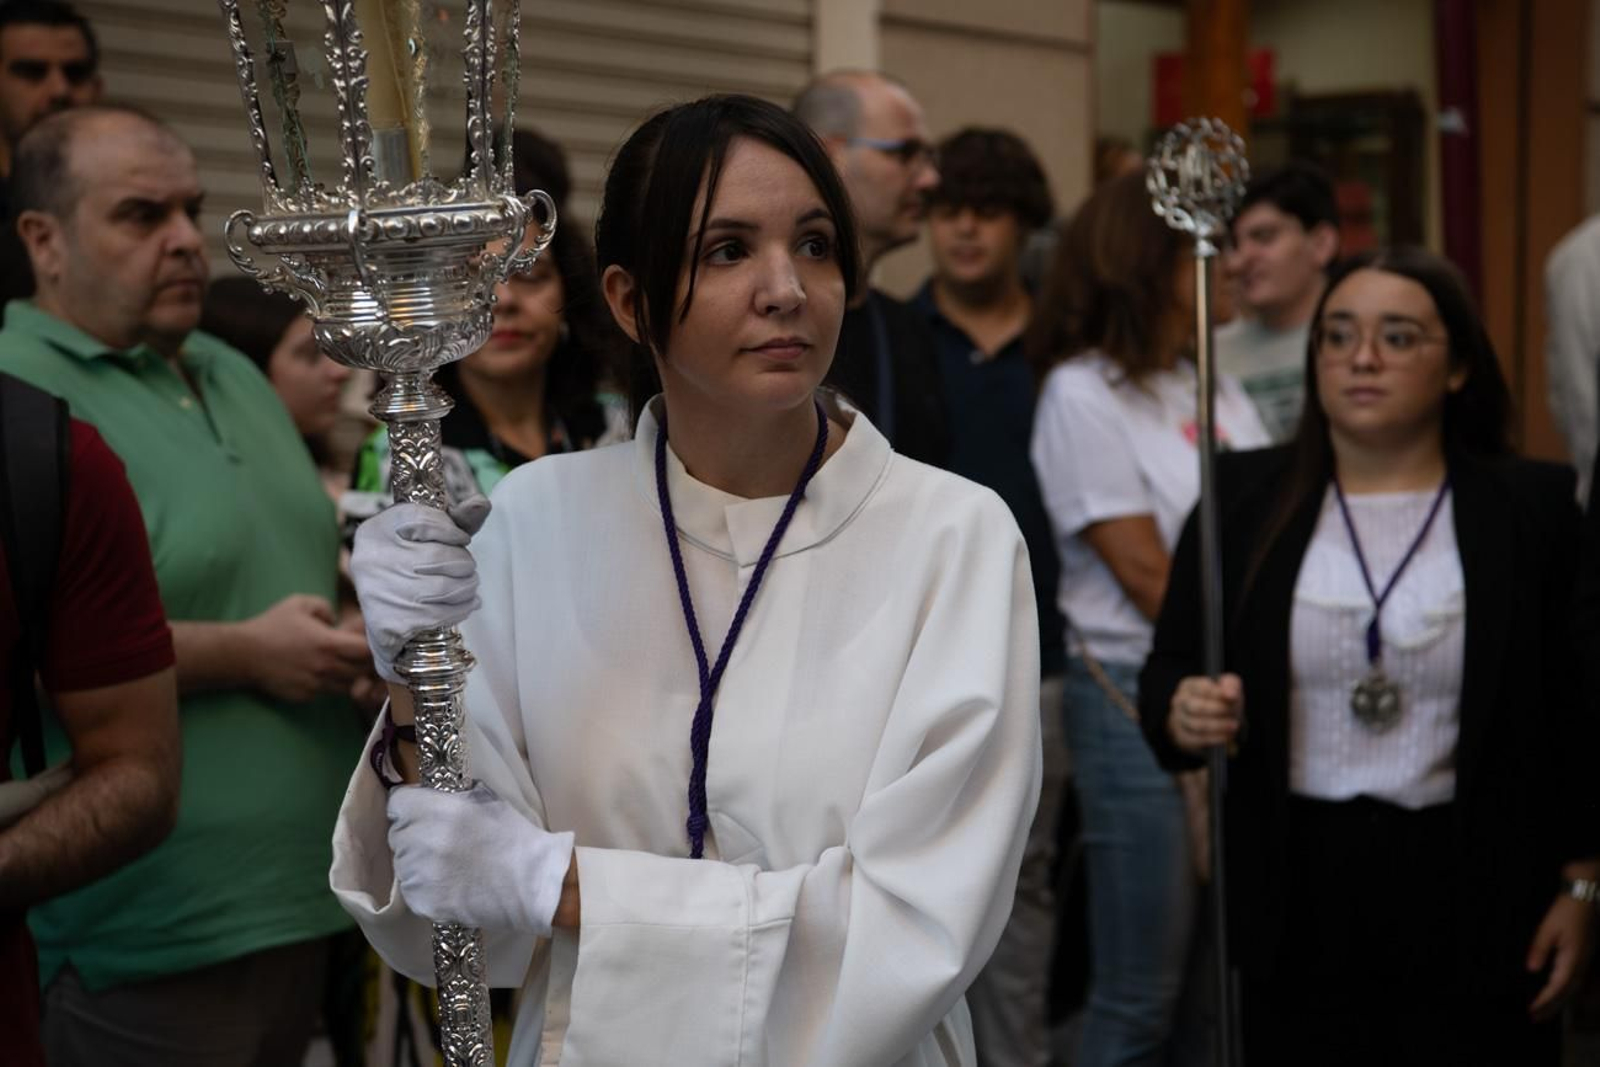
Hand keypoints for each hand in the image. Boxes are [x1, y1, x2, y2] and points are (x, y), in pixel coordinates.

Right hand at [242, 594, 374, 703]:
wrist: (243, 654)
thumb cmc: (272, 625)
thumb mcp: (300, 603)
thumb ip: (326, 607)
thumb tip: (337, 620)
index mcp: (328, 644)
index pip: (366, 652)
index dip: (371, 646)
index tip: (365, 641)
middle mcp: (326, 668)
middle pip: (362, 671)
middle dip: (364, 662)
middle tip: (357, 653)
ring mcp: (316, 685)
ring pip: (347, 685)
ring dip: (349, 676)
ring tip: (340, 663)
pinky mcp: (305, 696)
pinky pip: (327, 692)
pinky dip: (329, 684)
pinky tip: (319, 672)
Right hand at [351, 496, 489, 683]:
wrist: (385, 616)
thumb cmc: (411, 566)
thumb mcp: (427, 536)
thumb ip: (456, 519)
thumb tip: (482, 504)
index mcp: (377, 530)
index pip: (422, 520)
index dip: (451, 530)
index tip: (462, 539)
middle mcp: (371, 559)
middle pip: (436, 556)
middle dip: (463, 563)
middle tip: (468, 568)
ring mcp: (377, 592)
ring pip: (442, 588)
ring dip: (467, 587)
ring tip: (470, 585)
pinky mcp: (389, 622)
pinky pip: (438, 615)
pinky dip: (461, 609)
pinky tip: (466, 603)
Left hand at [387, 782, 573, 934]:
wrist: (530, 883)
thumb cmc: (511, 836)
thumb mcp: (483, 798)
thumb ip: (449, 795)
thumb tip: (429, 793)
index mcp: (431, 809)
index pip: (397, 802)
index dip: (411, 807)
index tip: (424, 814)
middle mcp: (418, 840)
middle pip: (398, 833)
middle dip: (415, 835)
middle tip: (443, 843)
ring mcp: (416, 874)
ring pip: (402, 863)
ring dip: (419, 863)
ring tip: (451, 866)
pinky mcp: (420, 902)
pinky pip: (411, 890)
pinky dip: (425, 888)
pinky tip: (451, 885)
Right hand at [1168, 673, 1243, 754]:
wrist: (1211, 722)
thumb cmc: (1219, 701)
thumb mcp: (1227, 689)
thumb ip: (1231, 685)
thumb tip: (1231, 693)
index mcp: (1189, 686)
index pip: (1201, 687)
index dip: (1218, 693)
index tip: (1233, 697)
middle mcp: (1180, 701)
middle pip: (1197, 707)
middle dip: (1218, 711)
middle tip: (1234, 715)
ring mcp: (1178, 720)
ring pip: (1197, 725)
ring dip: (1218, 726)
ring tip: (1234, 726)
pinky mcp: (1182, 737)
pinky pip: (1197, 739)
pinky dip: (1214, 738)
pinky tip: (1227, 737)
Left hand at [1527, 893, 1595, 1020]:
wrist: (1584, 897)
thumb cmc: (1565, 911)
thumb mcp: (1547, 928)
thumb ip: (1539, 949)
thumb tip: (1532, 970)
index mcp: (1573, 958)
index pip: (1559, 987)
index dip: (1546, 1001)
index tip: (1532, 1011)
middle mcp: (1581, 963)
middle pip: (1567, 992)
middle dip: (1551, 1007)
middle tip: (1535, 1019)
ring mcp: (1584, 960)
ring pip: (1572, 987)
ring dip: (1558, 1001)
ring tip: (1543, 1012)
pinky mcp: (1582, 956)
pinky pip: (1574, 979)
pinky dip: (1563, 990)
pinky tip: (1555, 994)